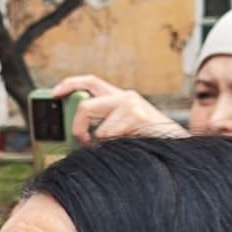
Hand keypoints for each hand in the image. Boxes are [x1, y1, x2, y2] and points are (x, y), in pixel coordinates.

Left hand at [52, 74, 184, 145]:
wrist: (178, 144)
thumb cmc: (148, 140)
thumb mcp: (125, 127)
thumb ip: (104, 123)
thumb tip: (75, 133)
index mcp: (120, 97)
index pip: (90, 82)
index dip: (69, 85)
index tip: (54, 94)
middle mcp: (125, 97)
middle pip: (85, 106)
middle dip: (77, 127)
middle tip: (81, 141)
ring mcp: (132, 106)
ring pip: (99, 130)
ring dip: (103, 145)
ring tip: (117, 148)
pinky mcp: (136, 117)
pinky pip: (111, 137)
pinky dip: (113, 148)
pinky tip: (129, 147)